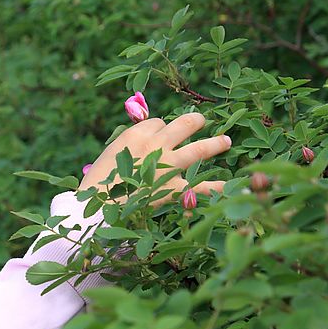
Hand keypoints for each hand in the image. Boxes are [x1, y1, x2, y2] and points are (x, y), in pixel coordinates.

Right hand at [79, 112, 230, 207]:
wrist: (96, 207)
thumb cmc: (99, 182)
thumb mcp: (111, 154)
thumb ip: (131, 145)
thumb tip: (149, 140)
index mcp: (136, 134)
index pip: (158, 123)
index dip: (161, 129)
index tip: (159, 138)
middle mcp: (155, 145)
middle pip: (184, 125)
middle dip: (195, 121)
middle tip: (202, 121)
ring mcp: (167, 166)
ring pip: (199, 149)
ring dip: (216, 143)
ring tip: (227, 141)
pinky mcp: (172, 189)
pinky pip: (201, 186)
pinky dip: (217, 187)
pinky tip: (231, 186)